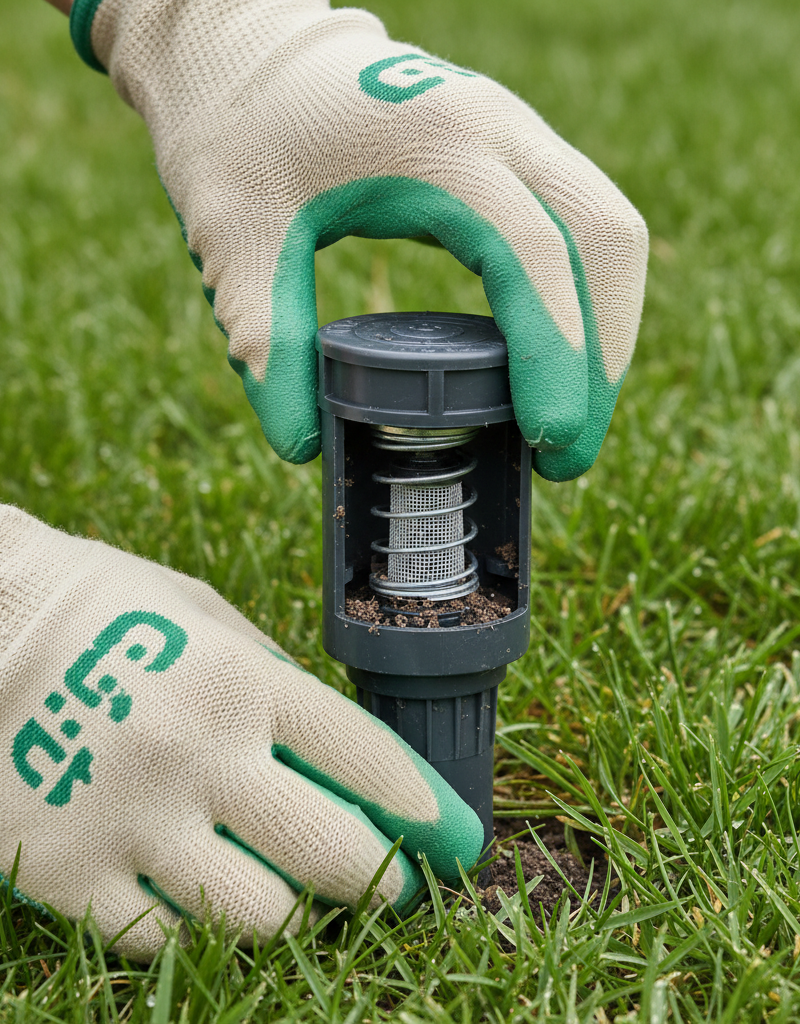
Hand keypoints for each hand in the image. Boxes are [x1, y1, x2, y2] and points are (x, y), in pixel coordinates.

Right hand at [0, 506, 481, 959]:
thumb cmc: (108, 611)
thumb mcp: (205, 616)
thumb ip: (273, 680)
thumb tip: (335, 751)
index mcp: (241, 680)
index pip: (366, 758)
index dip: (427, 808)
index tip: (454, 837)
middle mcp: (198, 755)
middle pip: (330, 852)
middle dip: (384, 881)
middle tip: (398, 886)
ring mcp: (131, 819)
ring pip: (257, 915)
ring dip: (295, 911)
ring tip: (297, 893)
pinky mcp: (68, 870)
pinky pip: (161, 936)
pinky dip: (197, 926)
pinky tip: (203, 898)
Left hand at [72, 0, 646, 479]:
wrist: (252, 58)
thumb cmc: (240, 138)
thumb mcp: (235, 239)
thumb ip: (267, 338)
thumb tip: (303, 445)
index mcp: (436, 145)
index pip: (532, 254)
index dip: (554, 353)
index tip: (549, 441)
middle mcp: (498, 129)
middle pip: (603, 242)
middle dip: (600, 360)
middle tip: (563, 456)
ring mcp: (515, 136)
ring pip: (606, 234)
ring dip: (603, 335)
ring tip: (565, 425)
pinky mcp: (513, 157)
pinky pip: (581, 229)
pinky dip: (583, 303)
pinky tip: (552, 364)